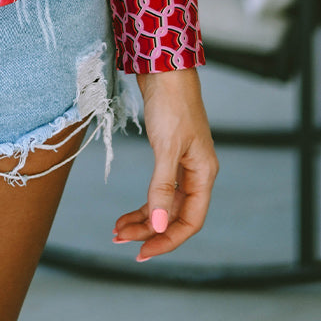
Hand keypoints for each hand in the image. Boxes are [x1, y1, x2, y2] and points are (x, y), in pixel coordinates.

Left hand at [112, 66, 218, 261]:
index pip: (189, 221)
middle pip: (173, 215)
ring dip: (142, 219)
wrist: (164, 68)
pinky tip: (126, 213)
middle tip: (118, 240)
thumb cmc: (171, 104)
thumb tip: (157, 225)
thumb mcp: (166, 147)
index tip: (142, 252)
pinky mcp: (167, 155)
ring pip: (163, 204)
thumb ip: (162, 188)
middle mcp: (196, 174)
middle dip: (148, 231)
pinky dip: (142, 203)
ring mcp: (182, 165)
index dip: (167, 239)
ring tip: (117, 230)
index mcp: (204, 175)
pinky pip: (157, 189)